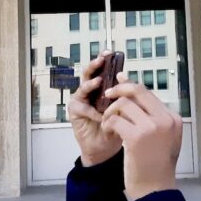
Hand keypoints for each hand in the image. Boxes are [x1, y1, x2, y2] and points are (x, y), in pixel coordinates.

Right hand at [68, 51, 122, 166]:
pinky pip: (81, 108)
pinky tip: (99, 116)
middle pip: (89, 74)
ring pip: (82, 87)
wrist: (105, 148)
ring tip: (98, 82)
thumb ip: (123, 94)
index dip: (104, 60)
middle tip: (100, 60)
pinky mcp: (75, 112)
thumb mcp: (122, 108)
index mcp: (102, 88)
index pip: (102, 70)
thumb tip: (126, 76)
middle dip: (94, 65)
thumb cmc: (115, 126)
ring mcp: (81, 100)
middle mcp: (90, 91)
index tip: (109, 52)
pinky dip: (91, 111)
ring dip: (90, 84)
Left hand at [101, 76, 182, 200]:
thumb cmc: (155, 165)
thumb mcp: (162, 137)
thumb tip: (135, 93)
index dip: (130, 85)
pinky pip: (115, 120)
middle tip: (107, 94)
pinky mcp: (136, 137)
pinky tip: (108, 132)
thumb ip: (151, 116)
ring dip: (110, 112)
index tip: (118, 81)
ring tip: (108, 123)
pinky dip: (107, 124)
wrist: (154, 190)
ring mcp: (152, 127)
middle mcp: (165, 120)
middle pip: (137, 91)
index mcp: (173, 118)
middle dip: (119, 89)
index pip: (148, 93)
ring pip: (123, 104)